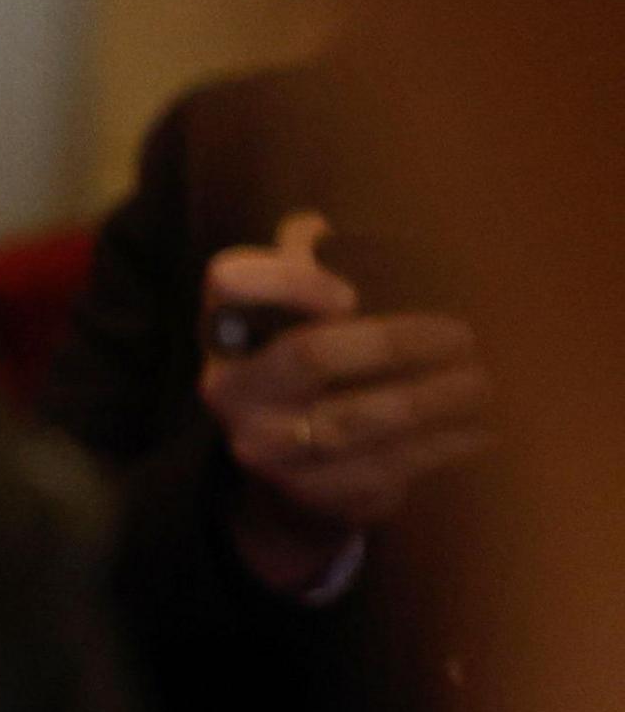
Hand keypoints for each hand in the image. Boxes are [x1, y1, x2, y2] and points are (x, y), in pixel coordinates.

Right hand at [196, 211, 492, 595]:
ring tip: (484, 382)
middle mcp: (231, 389)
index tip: (351, 291)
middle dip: (398, 342)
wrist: (285, 473)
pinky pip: (379, 469)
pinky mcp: (305, 492)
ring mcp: (264, 447)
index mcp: (227, 329)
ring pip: (355, 421)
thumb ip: (313, 260)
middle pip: (311, 354)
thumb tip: (341, 219)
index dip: (288, 280)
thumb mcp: (297, 310)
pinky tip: (480, 430)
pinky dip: (438, 448)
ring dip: (431, 399)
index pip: (230, 283)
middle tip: (464, 335)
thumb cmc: (306, 368)